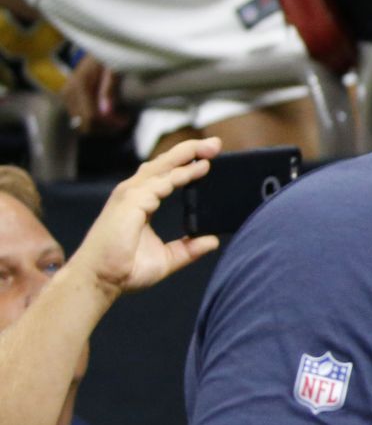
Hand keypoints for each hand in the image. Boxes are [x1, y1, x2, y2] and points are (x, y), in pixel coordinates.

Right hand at [60, 55, 131, 134]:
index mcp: (79, 85)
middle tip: (125, 120)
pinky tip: (110, 114)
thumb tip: (106, 112)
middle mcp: (69, 92)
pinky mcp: (69, 98)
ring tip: (119, 117)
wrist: (99, 44)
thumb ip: (109, 88)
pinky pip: (80, 118)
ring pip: (82, 125)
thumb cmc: (109, 55)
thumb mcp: (114, 68)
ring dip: (102, 126)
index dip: (111, 124)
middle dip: (107, 128)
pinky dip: (96, 121)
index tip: (128, 119)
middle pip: (85, 125)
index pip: (91, 117)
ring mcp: (67, 96)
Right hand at [68, 137, 220, 300]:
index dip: (186, 164)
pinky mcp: (130, 203)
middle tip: (216, 144)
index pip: (166, 175)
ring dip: (187, 156)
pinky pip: (159, 184)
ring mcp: (130, 196)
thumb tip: (212, 241)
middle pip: (164, 164)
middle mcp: (134, 194)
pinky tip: (198, 169)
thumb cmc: (125, 270)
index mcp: (141, 202)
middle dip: (190, 151)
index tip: (209, 158)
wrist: (101, 280)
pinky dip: (179, 175)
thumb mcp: (167, 258)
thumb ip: (189, 248)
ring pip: (162, 167)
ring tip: (212, 148)